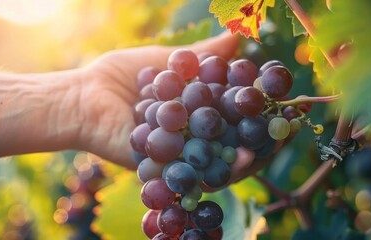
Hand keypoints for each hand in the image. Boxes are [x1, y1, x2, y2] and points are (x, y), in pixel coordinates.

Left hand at [71, 33, 290, 187]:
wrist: (82, 96)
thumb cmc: (120, 77)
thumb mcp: (167, 62)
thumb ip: (202, 56)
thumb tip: (237, 35)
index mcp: (193, 113)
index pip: (235, 115)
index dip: (261, 110)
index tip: (286, 101)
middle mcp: (190, 138)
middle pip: (234, 142)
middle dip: (263, 137)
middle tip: (288, 127)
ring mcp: (179, 158)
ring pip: (221, 163)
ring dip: (251, 155)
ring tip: (273, 144)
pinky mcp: (166, 173)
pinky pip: (197, 175)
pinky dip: (221, 168)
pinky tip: (243, 157)